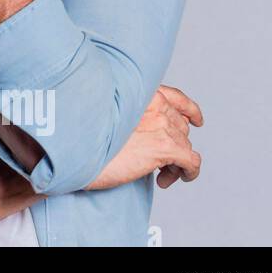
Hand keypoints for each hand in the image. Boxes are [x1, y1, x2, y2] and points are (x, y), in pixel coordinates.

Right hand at [87, 85, 204, 190]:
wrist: (76, 151)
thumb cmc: (85, 136)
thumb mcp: (110, 115)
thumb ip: (134, 114)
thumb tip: (154, 131)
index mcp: (140, 93)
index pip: (176, 97)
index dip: (189, 110)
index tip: (195, 120)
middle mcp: (154, 103)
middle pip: (180, 126)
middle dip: (175, 143)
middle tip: (160, 161)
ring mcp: (161, 124)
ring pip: (186, 145)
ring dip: (176, 161)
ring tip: (159, 174)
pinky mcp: (165, 147)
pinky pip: (192, 161)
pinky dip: (188, 172)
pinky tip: (171, 179)